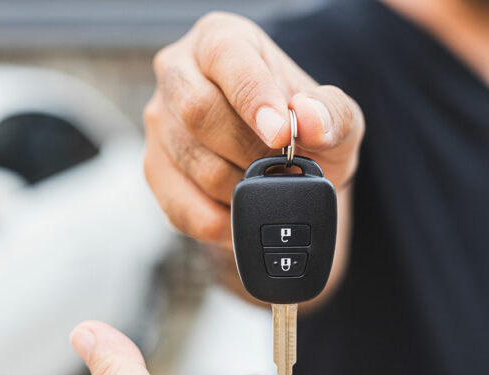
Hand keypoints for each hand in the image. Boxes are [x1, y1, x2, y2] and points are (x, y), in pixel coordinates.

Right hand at [143, 12, 362, 246]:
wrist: (277, 165)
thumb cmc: (301, 130)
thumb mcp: (334, 116)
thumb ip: (332, 113)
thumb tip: (309, 118)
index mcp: (221, 40)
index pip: (226, 57)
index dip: (254, 97)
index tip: (282, 136)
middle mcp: (178, 74)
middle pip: (198, 111)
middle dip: (250, 150)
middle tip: (281, 167)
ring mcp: (160, 125)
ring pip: (195, 164)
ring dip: (241, 187)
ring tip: (265, 184)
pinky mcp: (154, 170)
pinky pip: (184, 207)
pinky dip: (223, 220)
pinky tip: (243, 209)